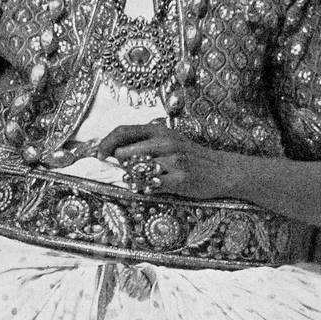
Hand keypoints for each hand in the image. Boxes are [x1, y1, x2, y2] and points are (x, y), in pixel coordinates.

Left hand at [97, 123, 219, 198]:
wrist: (221, 170)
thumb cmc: (191, 155)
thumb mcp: (170, 140)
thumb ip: (147, 141)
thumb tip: (115, 149)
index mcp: (160, 131)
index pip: (123, 131)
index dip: (106, 143)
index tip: (99, 154)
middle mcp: (165, 143)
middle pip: (124, 153)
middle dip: (119, 164)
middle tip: (124, 170)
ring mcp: (172, 162)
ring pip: (136, 170)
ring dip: (131, 177)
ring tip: (139, 179)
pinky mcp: (179, 180)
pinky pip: (150, 186)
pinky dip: (143, 188)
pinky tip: (147, 188)